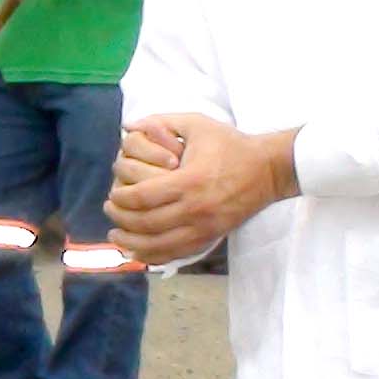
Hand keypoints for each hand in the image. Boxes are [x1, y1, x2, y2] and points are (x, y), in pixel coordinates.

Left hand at [106, 112, 292, 266]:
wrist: (268, 169)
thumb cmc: (230, 144)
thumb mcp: (197, 124)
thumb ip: (162, 121)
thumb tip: (128, 124)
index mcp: (188, 181)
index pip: (142, 197)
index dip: (121, 198)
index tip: (113, 193)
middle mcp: (195, 209)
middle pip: (145, 224)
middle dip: (121, 219)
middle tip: (110, 209)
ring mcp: (204, 227)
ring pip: (158, 245)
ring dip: (132, 243)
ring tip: (117, 234)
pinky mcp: (211, 237)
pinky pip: (176, 254)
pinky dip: (153, 256)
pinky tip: (138, 252)